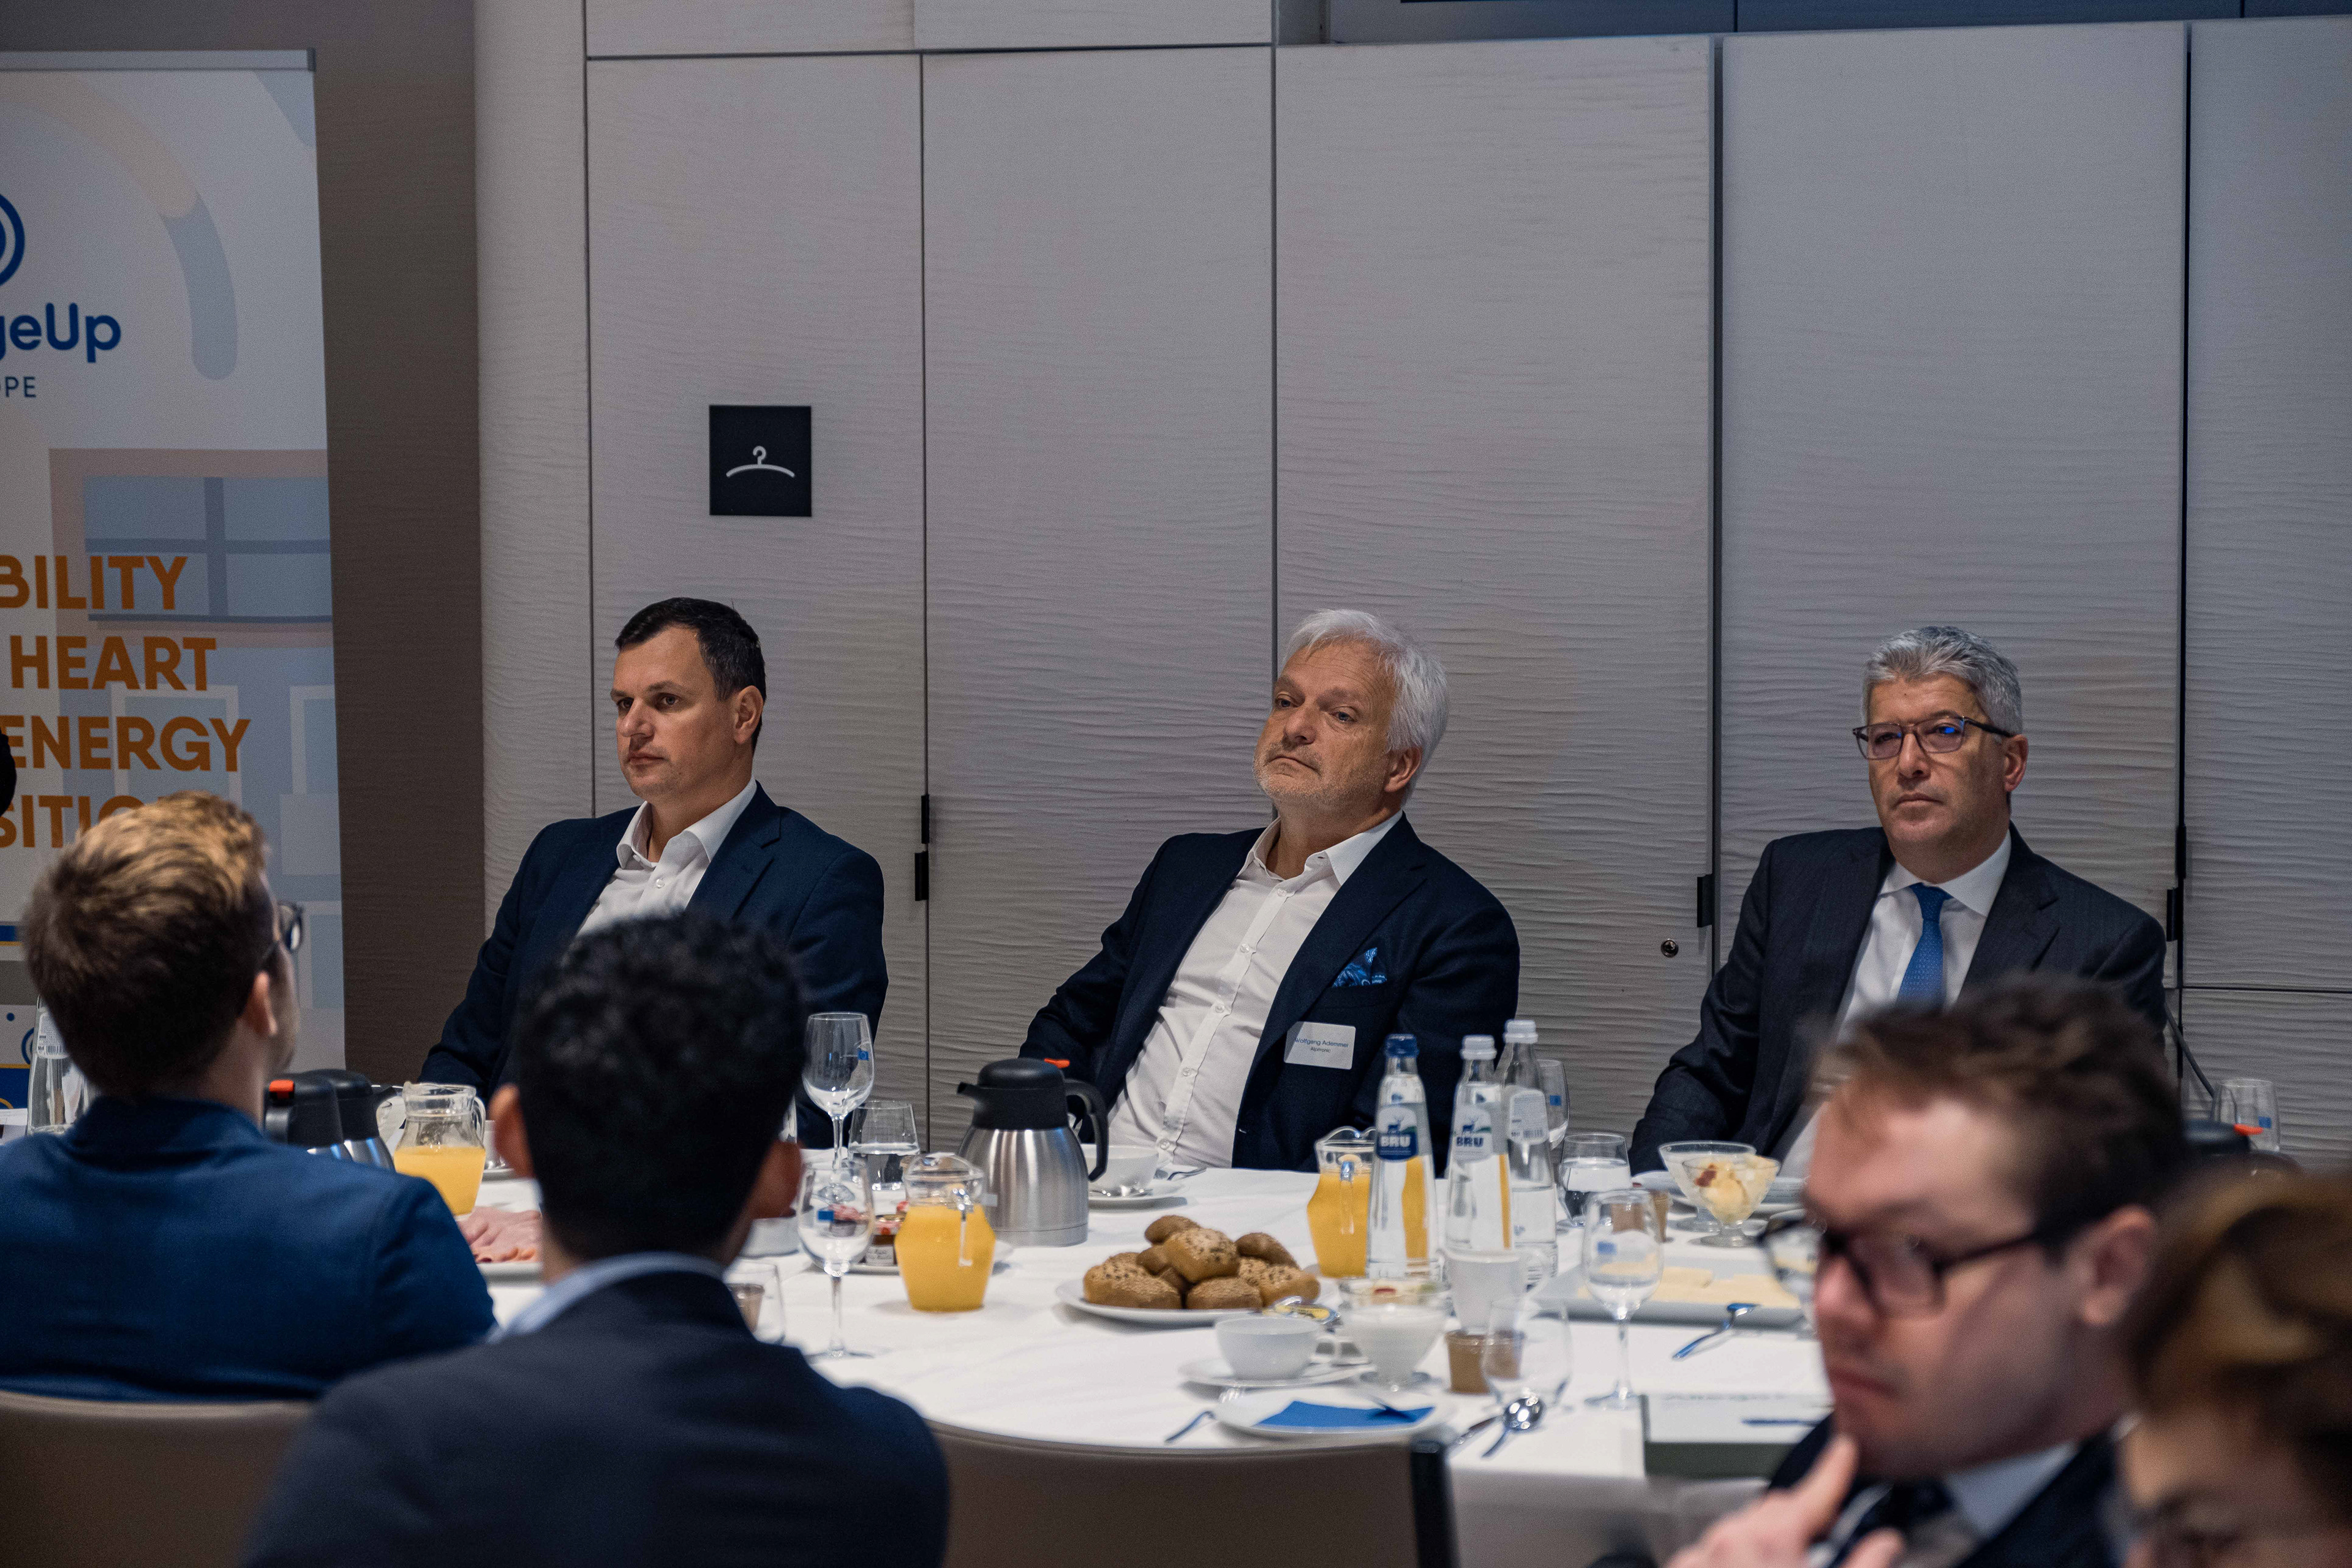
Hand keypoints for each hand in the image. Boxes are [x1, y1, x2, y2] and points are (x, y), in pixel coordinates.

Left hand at [1668, 1435, 1901, 1567]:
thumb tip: (1884, 1544)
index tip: (1842, 1452)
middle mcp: (1730, 1540)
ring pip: (1741, 1528)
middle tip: (1822, 1542)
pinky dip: (1731, 1558)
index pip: (1811, 1492)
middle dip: (1800, 1519)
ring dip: (1764, 1541)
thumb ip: (1864, 1566)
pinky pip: (1711, 1550)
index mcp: (1772, 1541)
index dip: (1833, 1470)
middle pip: (1775, 1510)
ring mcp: (1700, 1556)